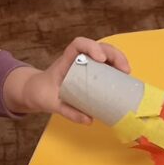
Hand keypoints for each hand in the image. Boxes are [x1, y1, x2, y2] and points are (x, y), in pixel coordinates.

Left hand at [6, 37, 130, 122]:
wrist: (37, 91)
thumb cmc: (42, 93)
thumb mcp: (51, 103)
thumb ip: (68, 111)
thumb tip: (89, 120)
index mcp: (65, 61)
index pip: (78, 44)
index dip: (91, 47)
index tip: (101, 59)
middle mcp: (77, 58)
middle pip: (98, 47)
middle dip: (114, 54)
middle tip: (124, 70)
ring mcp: (85, 63)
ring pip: (105, 53)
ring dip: (118, 60)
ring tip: (127, 73)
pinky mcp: (91, 71)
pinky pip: (105, 65)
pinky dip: (115, 69)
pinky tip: (123, 79)